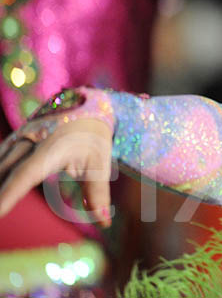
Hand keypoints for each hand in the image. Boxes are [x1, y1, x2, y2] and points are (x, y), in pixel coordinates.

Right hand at [0, 89, 114, 224]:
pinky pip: (0, 155)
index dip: (9, 194)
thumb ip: (97, 194)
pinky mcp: (15, 138)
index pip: (25, 175)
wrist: (88, 105)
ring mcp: (20, 137)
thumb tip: (104, 223)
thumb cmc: (94, 138)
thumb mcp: (100, 164)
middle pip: (4, 170)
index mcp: (51, 149)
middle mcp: (31, 141)